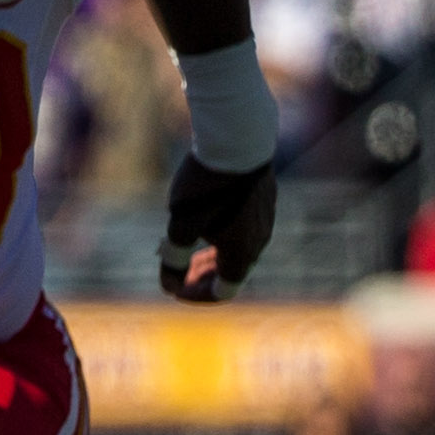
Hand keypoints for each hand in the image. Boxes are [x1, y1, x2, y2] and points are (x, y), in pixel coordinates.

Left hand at [159, 155, 276, 302]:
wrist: (239, 138)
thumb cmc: (206, 185)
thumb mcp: (181, 224)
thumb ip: (174, 259)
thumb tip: (169, 286)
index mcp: (240, 254)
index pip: (222, 293)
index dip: (196, 296)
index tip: (174, 288)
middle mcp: (258, 241)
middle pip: (231, 273)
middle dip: (202, 276)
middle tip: (178, 270)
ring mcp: (265, 220)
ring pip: (239, 249)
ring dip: (214, 254)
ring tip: (190, 243)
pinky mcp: (265, 200)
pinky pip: (245, 228)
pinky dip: (225, 234)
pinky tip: (208, 216)